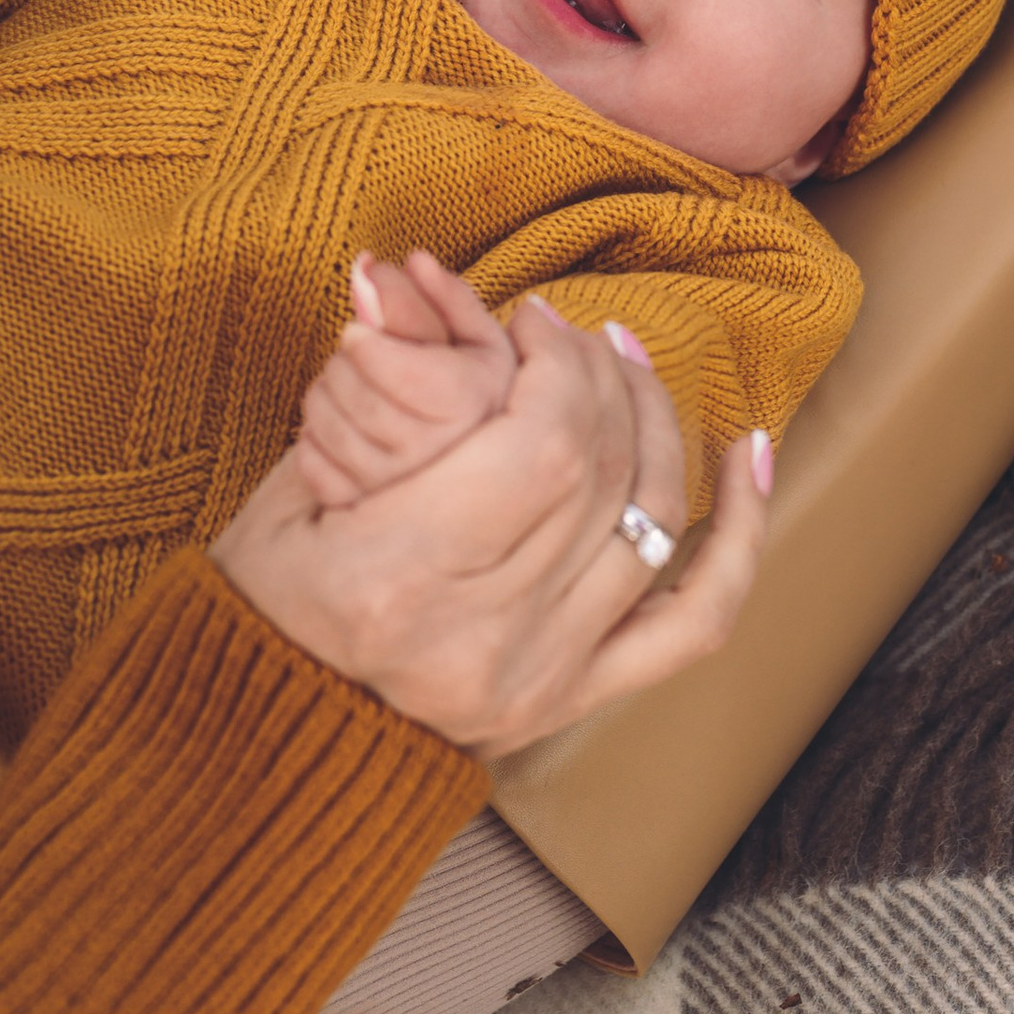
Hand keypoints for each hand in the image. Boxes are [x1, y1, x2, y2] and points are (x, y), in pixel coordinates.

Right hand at [215, 298, 773, 761]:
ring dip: (657, 426)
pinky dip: (739, 537)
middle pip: (603, 478)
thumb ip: (364, 391)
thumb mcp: (284, 491)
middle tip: (571, 332)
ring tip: (626, 365)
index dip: (559, 367)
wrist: (266, 736)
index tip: (531, 322)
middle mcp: (485, 640)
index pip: (542, 449)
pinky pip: (694, 620)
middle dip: (601, 379)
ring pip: (654, 525)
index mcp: (400, 579)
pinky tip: (749, 456)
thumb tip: (395, 277)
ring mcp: (540, 679)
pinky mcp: (572, 700)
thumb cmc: (263, 599)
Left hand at [293, 249, 517, 507]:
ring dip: (324, 396)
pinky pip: (311, 462)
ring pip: (323, 422)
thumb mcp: (478, 340)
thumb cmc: (480, 394)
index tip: (358, 333)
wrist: (484, 476)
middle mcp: (436, 456)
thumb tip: (411, 258)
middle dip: (343, 364)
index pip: (388, 365)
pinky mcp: (361, 512)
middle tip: (357, 359)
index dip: (363, 341)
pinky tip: (342, 429)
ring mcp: (396, 492)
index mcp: (471, 404)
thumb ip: (444, 296)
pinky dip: (313, 438)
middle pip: (351, 389)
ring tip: (352, 390)